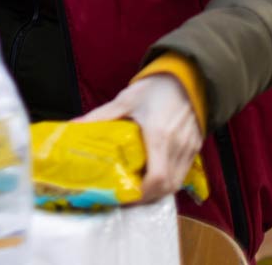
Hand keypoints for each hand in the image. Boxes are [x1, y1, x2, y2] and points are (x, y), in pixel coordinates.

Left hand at [78, 74, 203, 202]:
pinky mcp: (196, 146)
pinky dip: (171, 179)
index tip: (126, 195)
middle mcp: (178, 146)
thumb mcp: (125, 100)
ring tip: (140, 186)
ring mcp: (190, 148)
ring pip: (178, 182)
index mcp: (160, 136)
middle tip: (128, 194)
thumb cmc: (156, 87)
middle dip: (148, 196)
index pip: (157, 178)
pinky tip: (155, 173)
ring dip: (159, 190)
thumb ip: (101, 116)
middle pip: (168, 186)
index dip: (142, 193)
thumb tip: (75, 125)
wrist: (187, 75)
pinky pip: (184, 171)